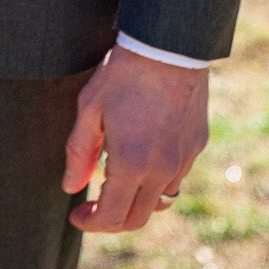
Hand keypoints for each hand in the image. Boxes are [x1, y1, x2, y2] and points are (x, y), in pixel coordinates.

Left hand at [62, 44, 209, 233]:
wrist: (169, 44)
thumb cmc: (124, 73)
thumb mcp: (90, 109)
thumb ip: (79, 153)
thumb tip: (71, 187)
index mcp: (132, 163)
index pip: (112, 217)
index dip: (91, 223)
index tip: (77, 216)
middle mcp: (162, 169)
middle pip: (137, 219)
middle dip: (112, 221)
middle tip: (92, 206)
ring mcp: (184, 159)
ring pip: (160, 200)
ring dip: (136, 201)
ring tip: (116, 182)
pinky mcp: (197, 145)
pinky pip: (176, 176)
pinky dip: (156, 180)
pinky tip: (142, 157)